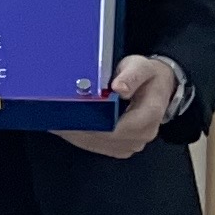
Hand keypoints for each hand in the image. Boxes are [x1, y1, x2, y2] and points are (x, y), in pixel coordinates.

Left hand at [57, 52, 184, 158]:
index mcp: (151, 114)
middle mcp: (143, 133)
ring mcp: (132, 143)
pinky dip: (80, 137)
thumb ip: (131, 76)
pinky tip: (66, 126)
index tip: (73, 115)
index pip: (120, 128)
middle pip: (105, 139)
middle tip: (58, 117)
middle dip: (81, 129)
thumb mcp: (141, 67)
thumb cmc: (148, 76)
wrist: (156, 87)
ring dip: (77, 135)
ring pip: (98, 145)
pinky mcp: (121, 147)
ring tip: (59, 121)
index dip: (94, 124)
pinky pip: (98, 147)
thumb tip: (120, 88)